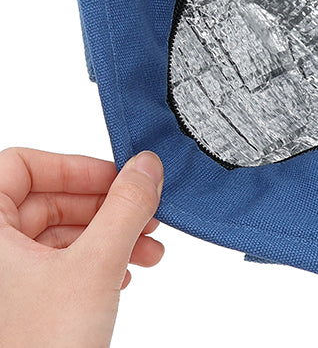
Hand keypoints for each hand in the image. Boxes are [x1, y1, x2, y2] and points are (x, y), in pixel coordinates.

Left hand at [0, 148, 163, 347]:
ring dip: (109, 235)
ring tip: (149, 248)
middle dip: (105, 207)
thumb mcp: (95, 265)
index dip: (75, 166)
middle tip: (145, 213)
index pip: (22, 165)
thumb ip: (126, 206)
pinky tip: (126, 273)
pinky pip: (57, 265)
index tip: (118, 178)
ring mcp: (1, 282)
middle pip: (47, 199)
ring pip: (57, 234)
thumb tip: (147, 165)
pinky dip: (95, 262)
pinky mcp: (17, 307)